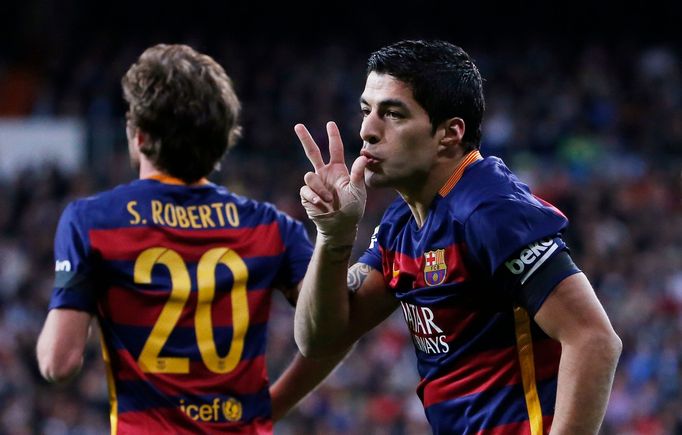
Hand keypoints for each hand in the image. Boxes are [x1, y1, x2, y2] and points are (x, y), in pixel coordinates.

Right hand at [295, 121, 366, 246]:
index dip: (333, 136)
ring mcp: (315, 184)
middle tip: (298, 125)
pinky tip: (321, 204)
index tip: (330, 123)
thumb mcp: (358, 191)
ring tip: (329, 200)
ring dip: (320, 188)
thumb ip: (358, 174)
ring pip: (310, 176)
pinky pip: (306, 190)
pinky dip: (314, 197)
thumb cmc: (352, 209)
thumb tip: (364, 157)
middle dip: (305, 139)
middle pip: (312, 152)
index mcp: (338, 170)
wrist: (340, 227)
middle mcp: (325, 173)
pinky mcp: (307, 195)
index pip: (335, 149)